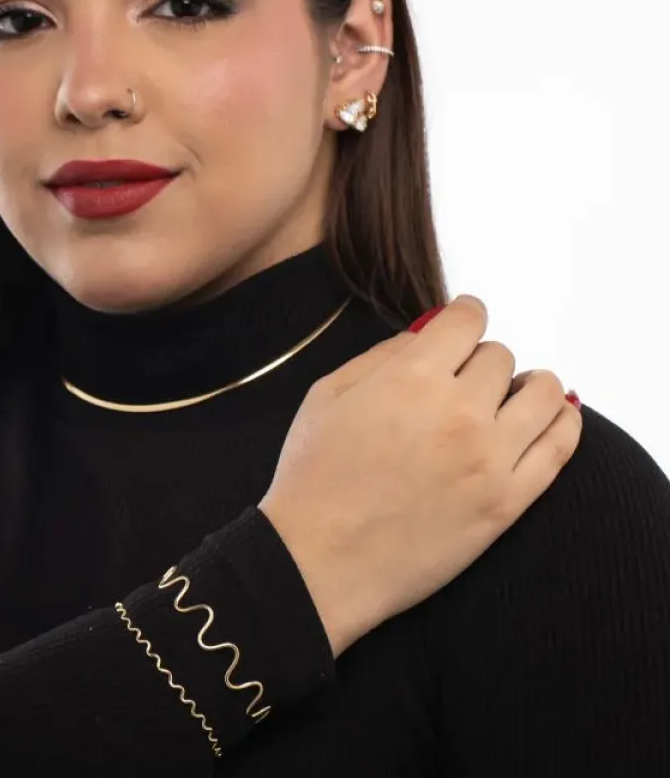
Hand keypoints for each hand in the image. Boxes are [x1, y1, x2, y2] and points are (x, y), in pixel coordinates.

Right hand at [258, 294, 582, 656]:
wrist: (319, 561)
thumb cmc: (312, 475)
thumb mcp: (327, 395)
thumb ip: (381, 357)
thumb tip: (425, 337)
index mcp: (412, 377)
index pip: (466, 320)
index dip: (465, 313)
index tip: (463, 320)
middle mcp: (461, 409)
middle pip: (499, 357)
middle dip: (480, 358)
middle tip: (464, 377)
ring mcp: (491, 458)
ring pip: (544, 394)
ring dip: (531, 384)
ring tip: (517, 392)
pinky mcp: (508, 502)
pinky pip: (559, 449)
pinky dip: (563, 423)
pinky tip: (553, 418)